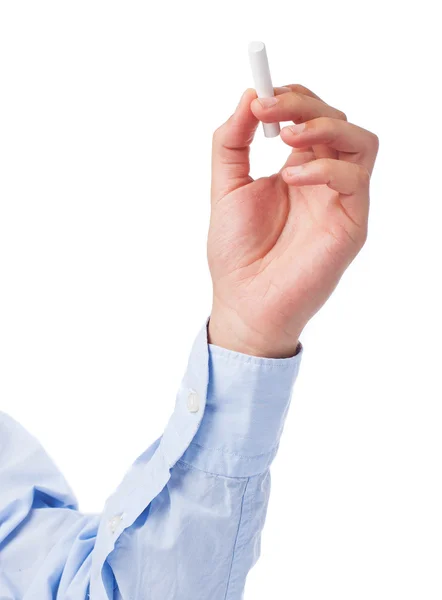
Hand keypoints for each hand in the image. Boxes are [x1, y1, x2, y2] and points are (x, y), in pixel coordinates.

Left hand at [207, 84, 378, 357]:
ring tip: (286, 137)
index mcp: (296, 170)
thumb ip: (232, 142)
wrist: (245, 301)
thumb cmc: (236, 252)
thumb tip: (247, 96)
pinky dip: (324, 167)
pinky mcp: (351, 222)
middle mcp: (323, 181)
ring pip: (360, 140)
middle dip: (302, 104)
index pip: (309, 117)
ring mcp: (339, 200)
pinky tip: (291, 179)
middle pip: (336, 119)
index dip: (291, 97)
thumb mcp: (225, 187)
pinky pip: (355, 178)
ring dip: (324, 126)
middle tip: (268, 108)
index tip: (261, 94)